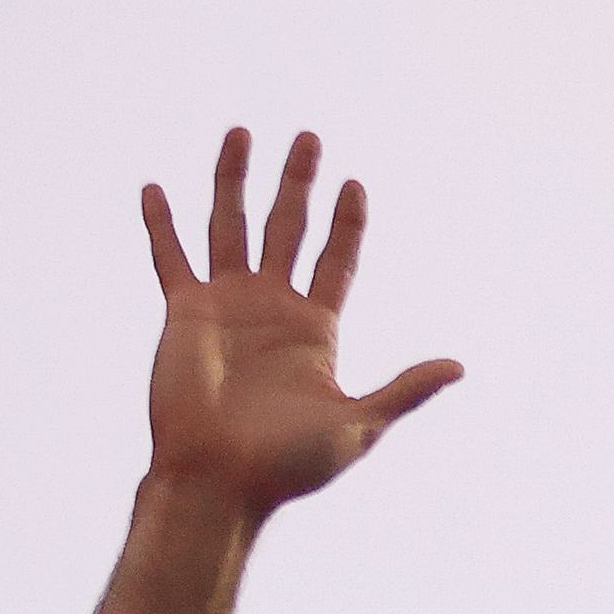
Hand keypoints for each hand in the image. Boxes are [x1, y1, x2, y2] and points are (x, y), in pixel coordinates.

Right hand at [140, 130, 462, 518]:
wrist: (223, 479)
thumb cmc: (291, 464)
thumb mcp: (361, 424)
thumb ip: (406, 389)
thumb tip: (459, 366)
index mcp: (317, 330)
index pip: (337, 260)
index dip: (346, 222)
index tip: (354, 183)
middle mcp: (272, 309)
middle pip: (289, 228)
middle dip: (298, 183)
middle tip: (308, 137)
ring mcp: (227, 306)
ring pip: (232, 225)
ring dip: (234, 180)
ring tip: (241, 133)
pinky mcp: (184, 313)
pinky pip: (170, 258)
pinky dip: (161, 224)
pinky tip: (154, 187)